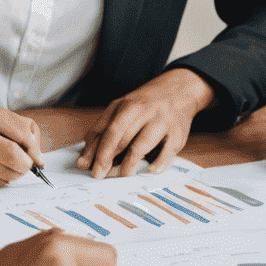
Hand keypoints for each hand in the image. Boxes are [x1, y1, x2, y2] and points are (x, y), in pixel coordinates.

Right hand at [0, 93, 43, 188]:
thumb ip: (19, 127)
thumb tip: (38, 156)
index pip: (20, 135)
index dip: (35, 149)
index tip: (38, 157)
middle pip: (13, 158)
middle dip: (26, 165)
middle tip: (27, 165)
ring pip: (3, 175)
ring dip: (13, 174)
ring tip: (8, 166)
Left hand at [77, 69, 215, 177]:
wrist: (180, 90)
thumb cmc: (146, 103)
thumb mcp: (121, 108)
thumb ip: (101, 131)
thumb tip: (85, 159)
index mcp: (130, 104)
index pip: (110, 130)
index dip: (98, 151)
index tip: (88, 167)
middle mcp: (147, 112)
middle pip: (124, 139)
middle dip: (109, 160)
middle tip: (100, 175)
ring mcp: (164, 122)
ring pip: (142, 146)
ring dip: (129, 165)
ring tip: (121, 174)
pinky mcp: (179, 134)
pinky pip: (167, 153)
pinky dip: (157, 164)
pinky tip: (149, 170)